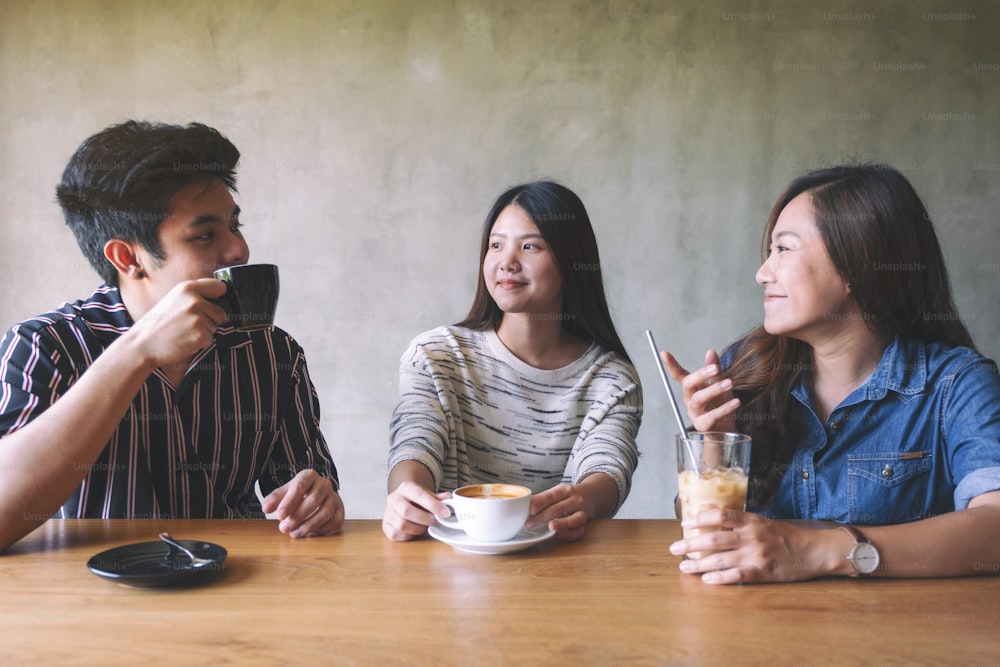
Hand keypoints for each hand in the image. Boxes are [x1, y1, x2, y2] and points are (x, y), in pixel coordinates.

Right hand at [128, 279, 228, 368]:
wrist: (142, 344)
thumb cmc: (158, 323)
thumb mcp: (174, 299)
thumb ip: (195, 295)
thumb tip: (220, 295)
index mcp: (188, 288)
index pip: (220, 287)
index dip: (219, 297)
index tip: (214, 302)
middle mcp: (195, 301)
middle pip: (221, 311)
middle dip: (210, 319)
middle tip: (188, 323)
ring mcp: (198, 318)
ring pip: (216, 326)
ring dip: (205, 331)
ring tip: (184, 331)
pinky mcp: (201, 335)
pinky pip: (211, 339)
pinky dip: (201, 342)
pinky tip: (185, 340)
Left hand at [263, 469, 343, 537]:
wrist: (317, 491)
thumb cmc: (298, 493)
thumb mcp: (284, 492)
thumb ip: (274, 499)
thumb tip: (266, 508)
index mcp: (309, 476)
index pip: (300, 487)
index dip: (289, 502)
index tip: (279, 516)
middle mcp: (324, 484)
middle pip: (313, 501)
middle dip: (298, 517)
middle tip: (284, 528)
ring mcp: (334, 497)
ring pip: (325, 512)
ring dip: (309, 526)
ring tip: (294, 534)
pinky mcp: (340, 509)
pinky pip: (335, 521)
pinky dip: (323, 529)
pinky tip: (310, 534)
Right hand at [382, 481, 450, 540]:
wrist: (402, 501)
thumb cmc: (417, 500)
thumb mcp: (427, 495)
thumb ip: (438, 498)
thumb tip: (449, 500)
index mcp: (405, 487)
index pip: (418, 494)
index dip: (433, 504)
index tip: (445, 513)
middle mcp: (393, 499)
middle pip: (406, 511)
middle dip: (425, 519)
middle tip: (436, 522)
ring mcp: (388, 513)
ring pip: (402, 525)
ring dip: (418, 529)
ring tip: (426, 526)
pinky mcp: (385, 527)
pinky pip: (397, 535)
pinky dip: (409, 536)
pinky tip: (415, 531)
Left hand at [527, 483, 589, 540]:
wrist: (590, 495)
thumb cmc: (566, 496)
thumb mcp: (555, 492)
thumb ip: (541, 499)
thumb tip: (522, 503)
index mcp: (565, 490)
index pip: (551, 496)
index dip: (540, 502)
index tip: (530, 509)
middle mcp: (575, 500)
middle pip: (559, 508)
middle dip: (543, 516)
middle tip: (529, 524)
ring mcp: (582, 512)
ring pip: (574, 519)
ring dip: (562, 523)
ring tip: (550, 527)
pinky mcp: (585, 525)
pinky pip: (578, 531)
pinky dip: (568, 535)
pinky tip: (557, 536)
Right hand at [662, 349, 739, 431]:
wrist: (725, 428)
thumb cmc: (719, 404)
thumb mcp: (718, 384)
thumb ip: (714, 370)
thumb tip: (710, 352)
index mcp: (691, 388)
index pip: (678, 375)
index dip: (671, 365)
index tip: (664, 354)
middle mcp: (689, 399)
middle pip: (687, 385)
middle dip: (700, 375)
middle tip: (715, 368)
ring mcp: (694, 413)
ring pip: (698, 399)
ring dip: (714, 390)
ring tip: (729, 383)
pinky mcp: (703, 425)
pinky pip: (712, 416)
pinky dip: (724, 408)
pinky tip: (735, 402)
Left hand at [668, 509, 830, 583]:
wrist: (815, 550)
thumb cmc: (789, 536)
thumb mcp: (765, 522)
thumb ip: (743, 523)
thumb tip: (715, 523)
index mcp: (752, 521)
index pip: (720, 515)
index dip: (699, 518)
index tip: (684, 523)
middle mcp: (751, 536)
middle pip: (713, 539)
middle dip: (690, 544)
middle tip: (674, 548)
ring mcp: (756, 555)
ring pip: (719, 560)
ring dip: (698, 565)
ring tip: (683, 567)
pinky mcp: (762, 572)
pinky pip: (735, 576)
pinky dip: (719, 578)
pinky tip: (706, 580)